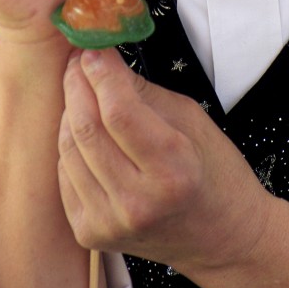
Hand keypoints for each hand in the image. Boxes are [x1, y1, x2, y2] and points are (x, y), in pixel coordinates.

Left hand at [58, 47, 274, 275]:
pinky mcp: (91, 234)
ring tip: (81, 89)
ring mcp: (110, 223)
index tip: (94, 48)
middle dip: (77, 84)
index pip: (119, 112)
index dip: (100, 72)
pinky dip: (71, 145)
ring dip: (70, 111)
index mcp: (173, 171)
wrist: (223, 239)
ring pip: (68, 149)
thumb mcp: (192, 120)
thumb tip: (102, 61)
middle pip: (87, 128)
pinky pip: (65, 175)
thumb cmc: (215, 173)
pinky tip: (85, 129)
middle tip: (79, 60)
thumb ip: (143, 93)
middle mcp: (138, 202)